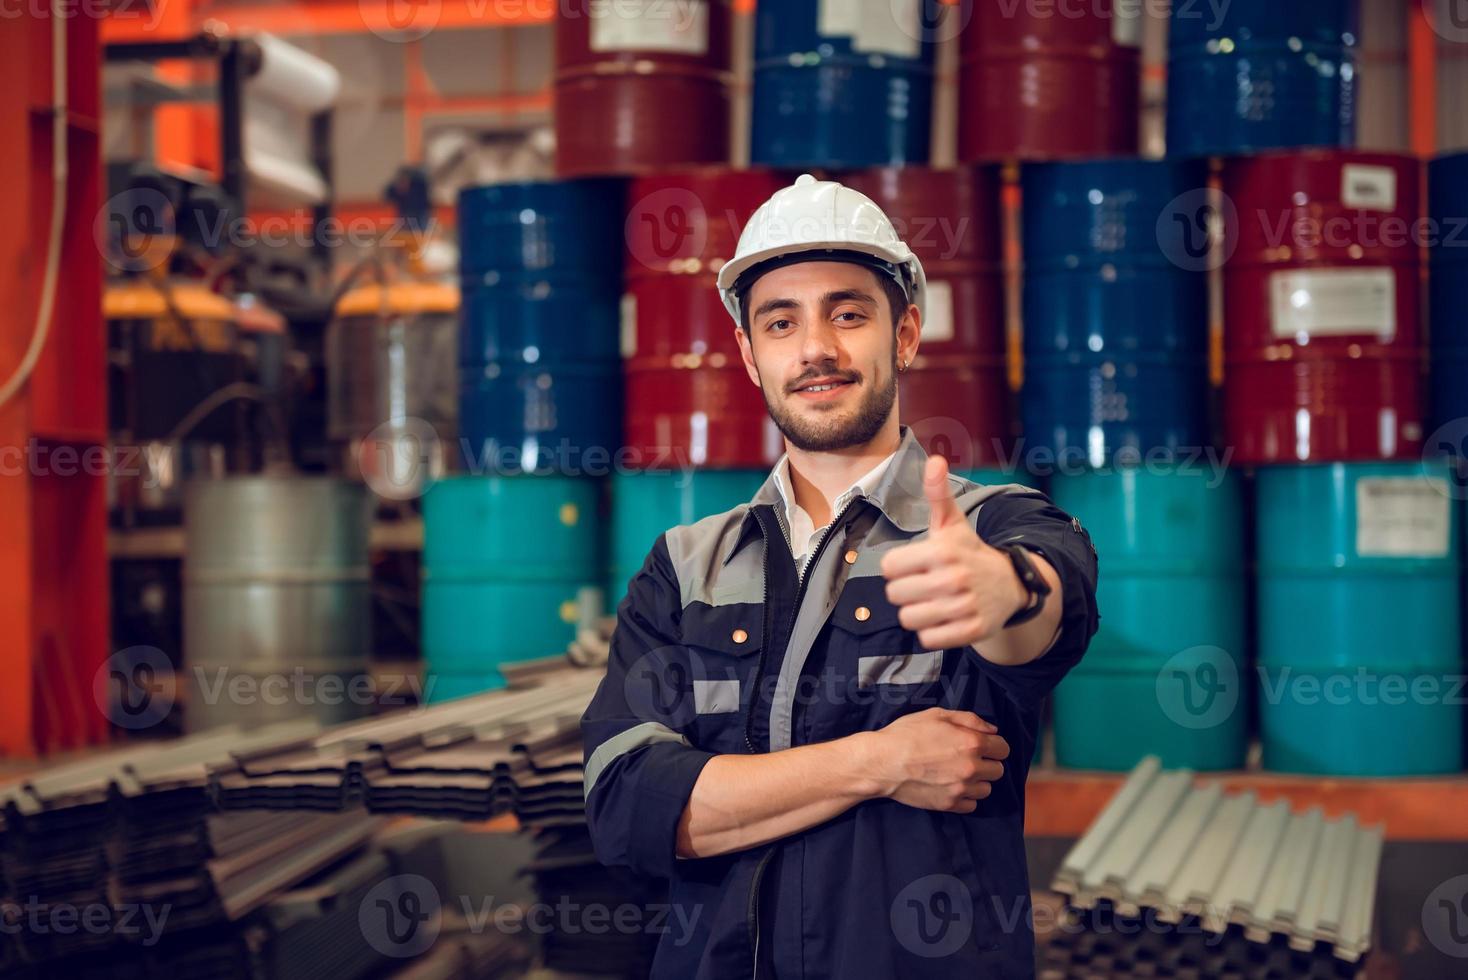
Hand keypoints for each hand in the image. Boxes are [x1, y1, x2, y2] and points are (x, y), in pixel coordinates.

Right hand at [864, 708, 1009, 812]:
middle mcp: (971, 768)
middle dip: (987, 763)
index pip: (1003, 749)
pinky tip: (952, 786)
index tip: (983, 745)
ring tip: (959, 773)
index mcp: (971, 743)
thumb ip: (969, 719)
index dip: (994, 745)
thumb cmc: (906, 734)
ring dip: (978, 781)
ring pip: (986, 789)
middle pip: (998, 771)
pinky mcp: (949, 805)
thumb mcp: (936, 715)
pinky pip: (972, 805)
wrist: (882, 763)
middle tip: (968, 758)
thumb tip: (992, 730)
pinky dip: (966, 797)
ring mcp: (961, 789)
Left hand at [879, 455, 1030, 650]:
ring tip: (932, 601)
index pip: (888, 567)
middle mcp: (953, 579)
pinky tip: (944, 617)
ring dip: (916, 612)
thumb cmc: (969, 552)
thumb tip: (934, 459)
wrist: (1010, 584)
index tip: (913, 565)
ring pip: (908, 619)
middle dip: (905, 591)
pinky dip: (932, 632)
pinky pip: (928, 639)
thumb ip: (938, 494)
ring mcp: (963, 607)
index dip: (897, 566)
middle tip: (923, 584)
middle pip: (894, 595)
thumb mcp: (951, 523)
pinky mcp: (972, 631)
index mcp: (942, 551)